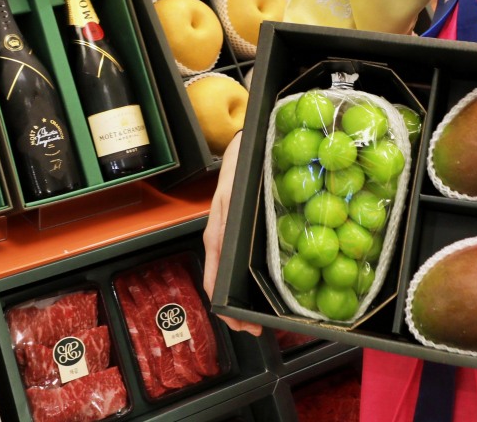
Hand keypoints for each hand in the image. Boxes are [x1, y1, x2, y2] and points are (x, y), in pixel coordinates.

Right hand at [202, 131, 261, 334]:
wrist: (244, 147)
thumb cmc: (238, 168)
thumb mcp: (232, 195)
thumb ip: (225, 222)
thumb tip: (223, 252)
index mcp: (217, 235)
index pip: (215, 280)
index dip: (226, 308)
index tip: (241, 325)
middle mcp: (220, 240)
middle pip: (222, 285)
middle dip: (236, 313)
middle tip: (255, 330)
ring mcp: (229, 237)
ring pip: (229, 277)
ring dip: (241, 300)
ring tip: (258, 317)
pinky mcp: (238, 232)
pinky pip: (237, 263)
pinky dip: (246, 282)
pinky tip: (261, 288)